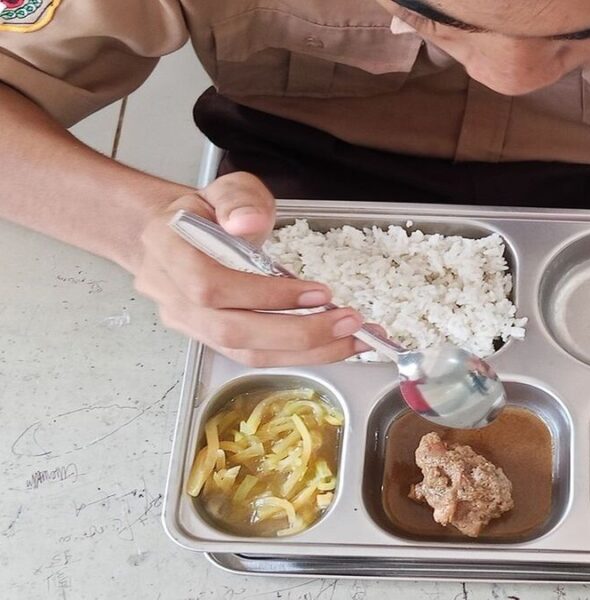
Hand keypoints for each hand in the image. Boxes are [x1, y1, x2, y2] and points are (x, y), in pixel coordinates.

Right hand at [133, 172, 365, 365]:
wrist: (170, 235)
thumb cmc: (203, 212)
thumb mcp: (224, 189)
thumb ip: (239, 200)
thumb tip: (249, 222)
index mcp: (168, 250)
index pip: (210, 285)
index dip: (265, 295)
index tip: (318, 293)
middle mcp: (172, 294)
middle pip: (231, 330)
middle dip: (298, 332)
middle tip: (348, 322)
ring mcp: (188, 323)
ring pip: (245, 352)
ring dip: (306, 351)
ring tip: (353, 340)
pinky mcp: (211, 340)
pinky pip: (254, 355)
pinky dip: (297, 354)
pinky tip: (333, 345)